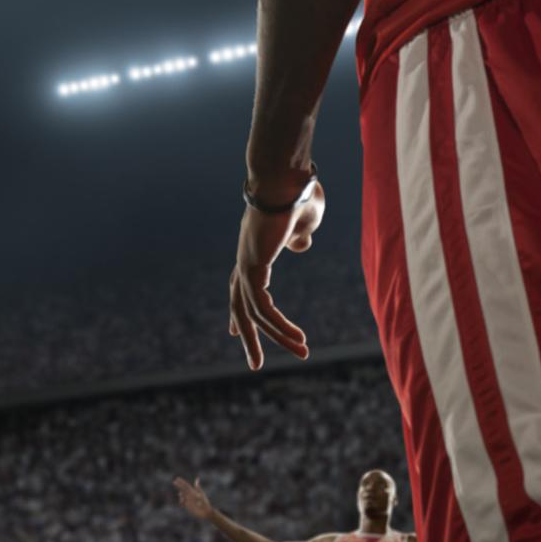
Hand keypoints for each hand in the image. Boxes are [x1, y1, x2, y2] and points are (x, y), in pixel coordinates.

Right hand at [172, 476, 213, 522]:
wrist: (206, 512)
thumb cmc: (205, 503)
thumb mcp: (201, 495)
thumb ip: (198, 488)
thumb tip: (197, 479)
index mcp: (194, 492)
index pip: (186, 486)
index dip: (182, 482)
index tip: (177, 478)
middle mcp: (191, 495)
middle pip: (184, 489)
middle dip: (179, 485)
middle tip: (174, 481)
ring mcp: (189, 500)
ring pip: (182, 496)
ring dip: (180, 495)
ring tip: (180, 495)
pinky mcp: (188, 505)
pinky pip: (182, 502)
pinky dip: (181, 502)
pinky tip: (181, 503)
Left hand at [228, 176, 324, 369]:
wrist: (286, 176)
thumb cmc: (298, 192)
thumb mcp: (305, 219)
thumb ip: (300, 234)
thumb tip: (299, 244)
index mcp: (254, 251)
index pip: (242, 287)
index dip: (242, 311)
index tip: (235, 331)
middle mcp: (245, 260)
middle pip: (240, 307)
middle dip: (249, 337)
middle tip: (255, 364)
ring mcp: (246, 263)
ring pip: (253, 312)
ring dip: (277, 336)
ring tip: (302, 353)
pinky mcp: (253, 265)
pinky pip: (262, 305)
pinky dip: (278, 324)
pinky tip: (295, 337)